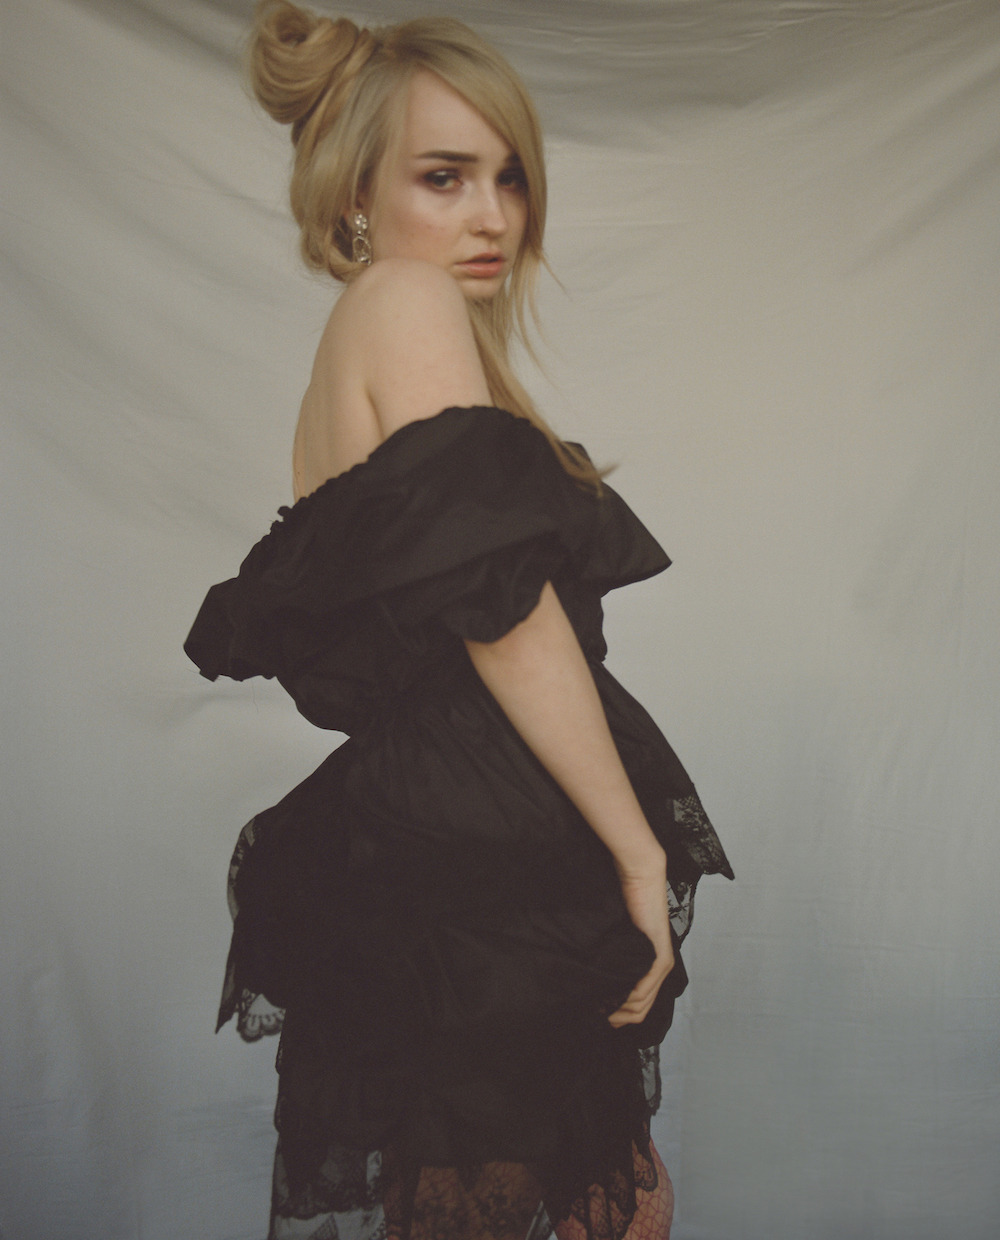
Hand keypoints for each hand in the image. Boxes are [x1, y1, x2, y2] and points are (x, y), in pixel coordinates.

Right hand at [608, 859, 673, 1027]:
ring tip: (600, 1008)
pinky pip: (644, 989)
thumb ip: (614, 954)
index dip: (619, 1016)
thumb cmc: (627, 901)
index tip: (599, 1015)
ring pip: (642, 1004)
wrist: (641, 879)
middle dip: (618, 1018)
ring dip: (620, 1011)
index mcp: (652, 966)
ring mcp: (662, 964)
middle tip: (597, 1016)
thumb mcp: (619, 934)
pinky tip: (613, 997)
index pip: (640, 1006)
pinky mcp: (660, 956)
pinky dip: (628, 998)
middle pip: (641, 1011)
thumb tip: (595, 976)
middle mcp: (661, 969)